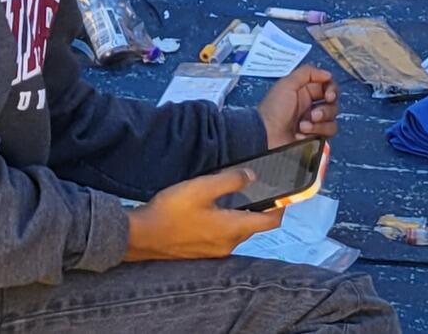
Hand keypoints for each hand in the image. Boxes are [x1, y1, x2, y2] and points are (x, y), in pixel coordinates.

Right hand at [126, 167, 278, 260]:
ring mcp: (215, 252)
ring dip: (244, 215)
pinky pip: (225, 236)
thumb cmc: (171, 210)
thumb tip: (253, 176)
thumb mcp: (202, 187)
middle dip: (262, 209)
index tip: (286, 192)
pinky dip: (229, 222)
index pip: (270, 222)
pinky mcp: (202, 252)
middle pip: (255, 227)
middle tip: (261, 188)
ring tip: (238, 195)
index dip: (282, 206)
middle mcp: (228, 245)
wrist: (141, 236)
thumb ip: (231, 180)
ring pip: (239, 231)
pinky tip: (216, 210)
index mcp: (233, 229)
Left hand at [257, 68, 338, 146]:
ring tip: (303, 125)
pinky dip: (318, 130)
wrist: (267, 136)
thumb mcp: (287, 84)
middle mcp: (311, 105)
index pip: (327, 85)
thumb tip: (327, 75)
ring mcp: (315, 121)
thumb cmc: (274, 109)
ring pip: (333, 116)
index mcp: (304, 91)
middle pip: (333, 101)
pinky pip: (330, 131)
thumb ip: (307, 73)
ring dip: (320, 120)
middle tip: (314, 114)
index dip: (332, 89)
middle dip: (327, 107)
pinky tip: (303, 132)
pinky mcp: (317, 135)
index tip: (328, 95)